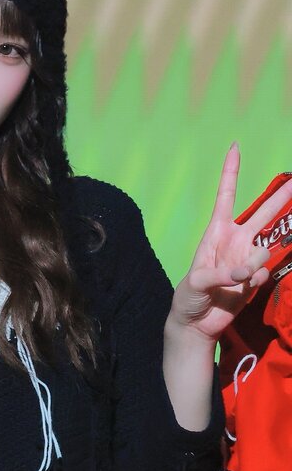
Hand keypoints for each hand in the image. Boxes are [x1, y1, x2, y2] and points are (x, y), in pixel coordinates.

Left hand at [169, 143, 291, 342]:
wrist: (196, 323)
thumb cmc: (188, 297)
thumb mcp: (195, 282)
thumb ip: (219, 274)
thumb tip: (245, 271)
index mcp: (216, 233)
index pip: (226, 197)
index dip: (231, 172)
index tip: (235, 147)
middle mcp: (236, 241)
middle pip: (264, 212)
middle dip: (281, 196)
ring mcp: (248, 258)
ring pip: (266, 248)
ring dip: (255, 262)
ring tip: (238, 278)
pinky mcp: (255, 277)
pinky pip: (263, 272)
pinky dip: (254, 280)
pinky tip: (242, 288)